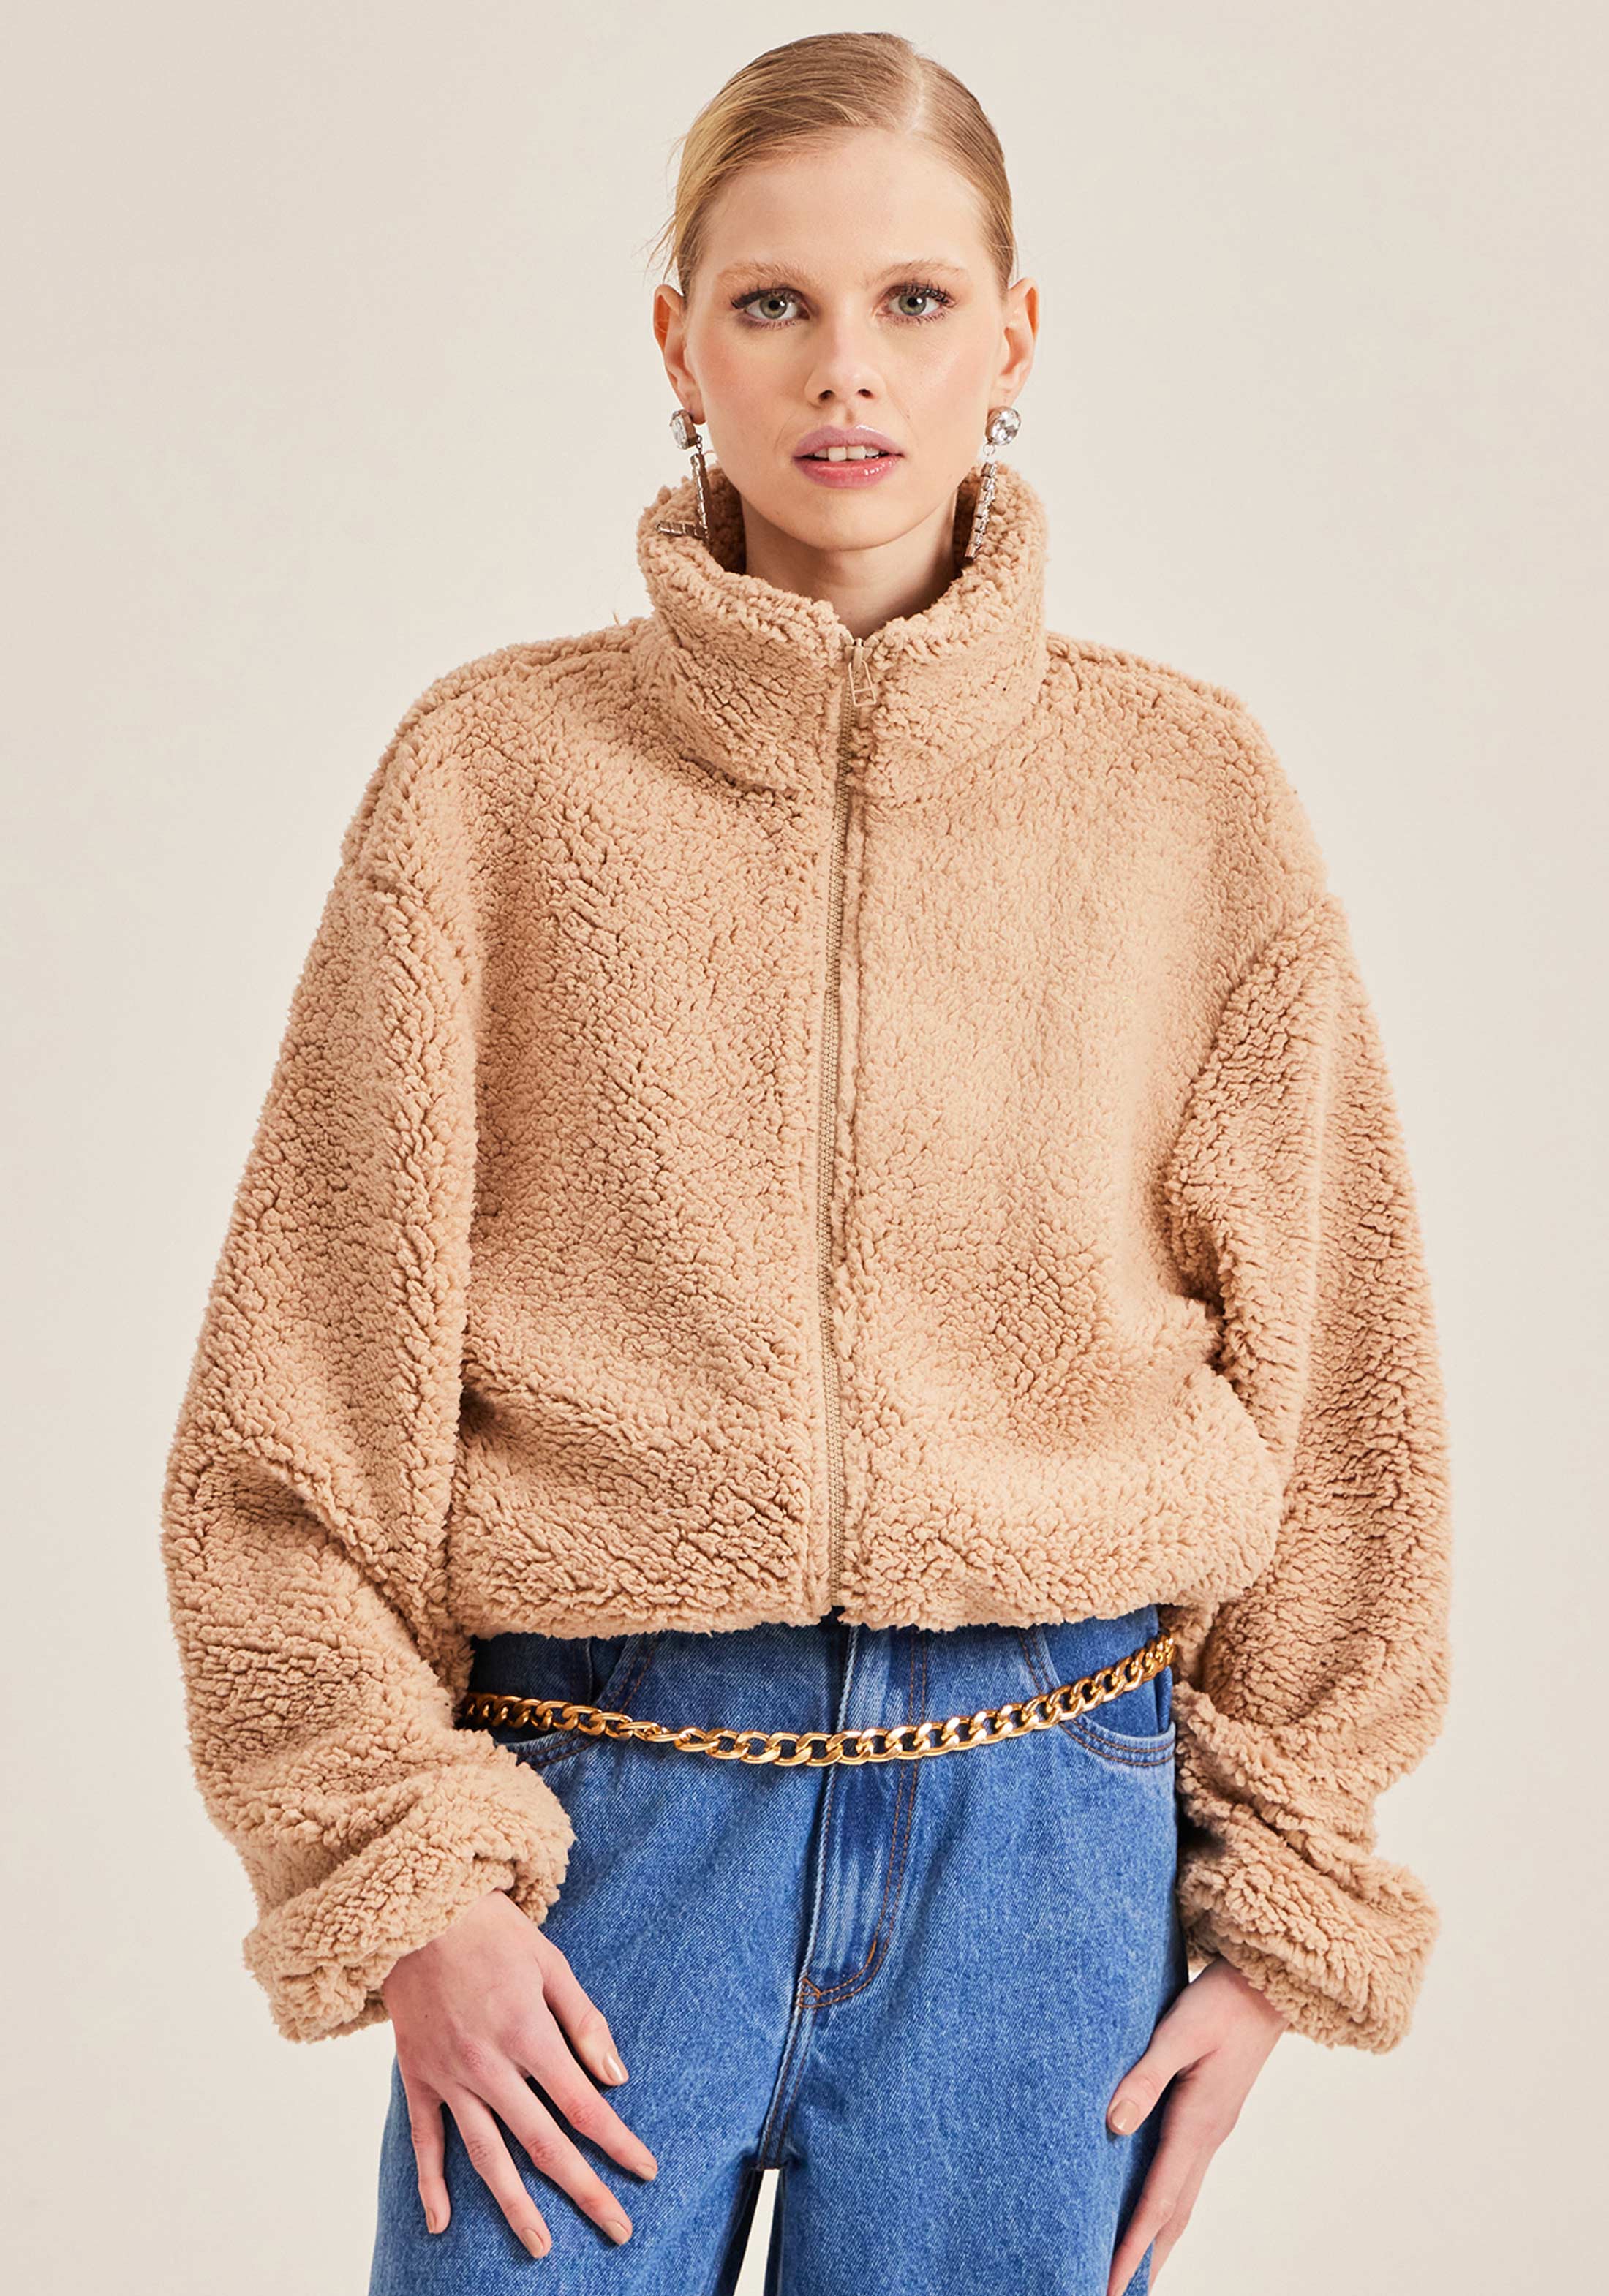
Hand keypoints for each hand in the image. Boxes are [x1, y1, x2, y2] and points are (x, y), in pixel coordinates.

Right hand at [380, 1885, 658, 2259]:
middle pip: (543, 2144)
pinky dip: (430, 2184)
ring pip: (487, 2156)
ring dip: (515, 2206)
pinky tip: (441, 2225)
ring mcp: (450, 2077)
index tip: (645, 2172)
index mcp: (528, 2034)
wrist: (416, 1909)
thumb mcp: (550, 1963)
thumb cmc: (491, 1931)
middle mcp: (490, 2066)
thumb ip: (584, 2020)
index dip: (618, 2143)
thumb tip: (616, 2075)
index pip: (583, 2106)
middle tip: (617, 2230)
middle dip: (584, 2191)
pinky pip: (424, 2141)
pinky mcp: (418, 2077)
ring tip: (541, 2246)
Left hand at [1104, 1955, 1289, 2292]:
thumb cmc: (1219, 2002)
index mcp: (1198, 2123)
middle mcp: (1207, 2138)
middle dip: (1145, 2260)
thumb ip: (1144, 2076)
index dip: (1131, 2246)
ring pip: (1182, 2200)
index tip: (1109, 2283)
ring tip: (1134, 2273)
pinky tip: (1156, 2211)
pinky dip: (1168, 2207)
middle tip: (1116, 2294)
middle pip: (1172, 2215)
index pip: (1157, 2201)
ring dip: (1159, 2240)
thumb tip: (1112, 2125)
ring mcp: (1213, 2130)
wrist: (1266, 1987)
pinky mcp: (1212, 2117)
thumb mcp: (1177, 2031)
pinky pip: (1186, 2177)